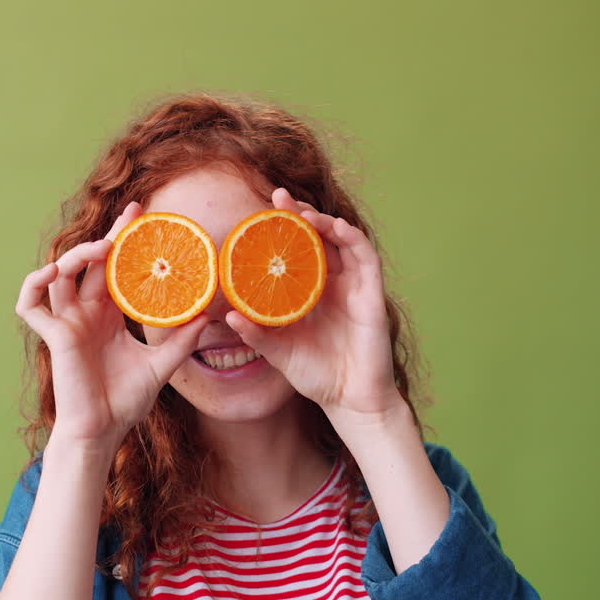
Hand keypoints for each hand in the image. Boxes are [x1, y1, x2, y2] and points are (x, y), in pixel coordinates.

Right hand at [15, 202, 208, 455]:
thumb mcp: (161, 365)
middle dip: (108, 236)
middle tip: (130, 215)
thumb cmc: (126, 401)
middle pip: (90, 264)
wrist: (103, 431)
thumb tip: (207, 316)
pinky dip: (34, 284)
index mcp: (107, 316)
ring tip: (101, 248)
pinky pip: (31, 305)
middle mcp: (85, 314)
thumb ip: (181, 341)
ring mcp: (67, 323)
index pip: (113, 269)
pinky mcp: (53, 337)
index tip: (142, 218)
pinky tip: (53, 272)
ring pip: (59, 275)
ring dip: (76, 255)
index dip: (124, 242)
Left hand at [224, 188, 404, 424]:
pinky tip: (336, 227)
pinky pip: (366, 258)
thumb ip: (257, 334)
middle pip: (318, 238)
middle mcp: (332, 284)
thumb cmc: (316, 376)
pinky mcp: (372, 295)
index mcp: (309, 293)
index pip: (296, 251)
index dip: (282, 229)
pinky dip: (353, 238)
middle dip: (300, 215)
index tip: (259, 211)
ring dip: (324, 221)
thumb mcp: (279, 352)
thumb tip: (227, 316)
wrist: (350, 401)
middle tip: (277, 198)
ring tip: (302, 212)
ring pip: (342, 241)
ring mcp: (354, 287)